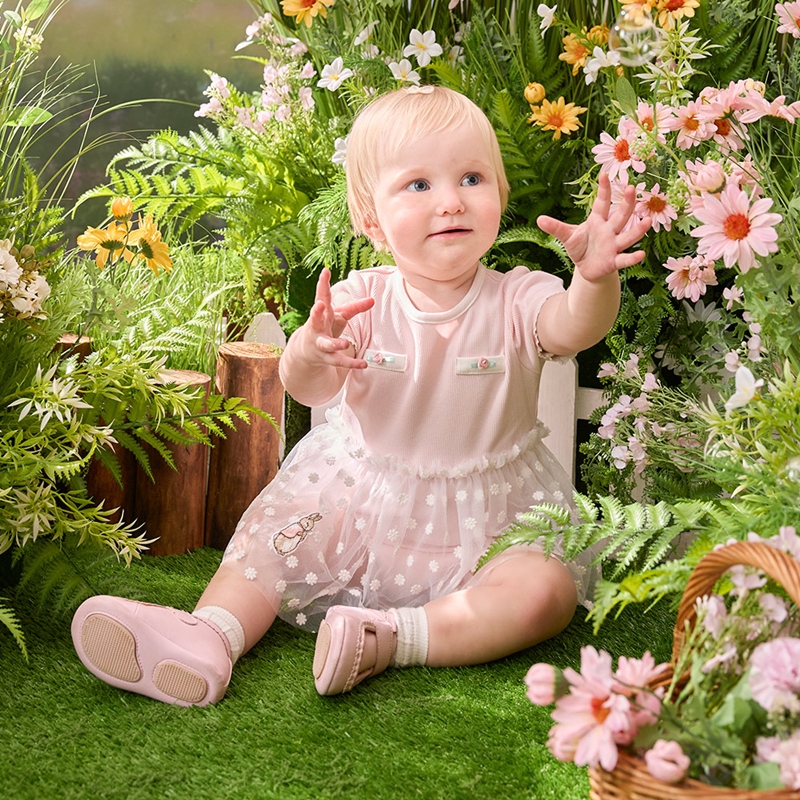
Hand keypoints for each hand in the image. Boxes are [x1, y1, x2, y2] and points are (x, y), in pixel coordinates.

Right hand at [299, 268, 374, 369]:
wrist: (306, 351)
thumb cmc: (324, 328)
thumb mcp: (338, 315)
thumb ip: (355, 307)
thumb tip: (373, 300)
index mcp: (321, 314)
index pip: (322, 296)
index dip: (323, 284)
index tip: (325, 272)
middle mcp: (317, 328)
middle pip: (315, 319)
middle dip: (316, 312)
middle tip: (319, 305)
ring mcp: (320, 343)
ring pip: (326, 344)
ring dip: (335, 343)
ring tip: (344, 342)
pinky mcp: (325, 358)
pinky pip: (339, 361)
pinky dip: (351, 363)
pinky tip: (363, 364)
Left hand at [536, 172, 651, 281]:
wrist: (587, 268)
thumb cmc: (581, 247)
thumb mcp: (567, 236)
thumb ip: (555, 227)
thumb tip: (538, 219)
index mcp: (598, 221)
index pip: (602, 202)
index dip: (603, 189)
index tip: (604, 174)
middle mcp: (609, 230)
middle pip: (620, 215)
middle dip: (626, 203)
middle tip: (631, 188)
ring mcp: (614, 245)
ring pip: (627, 235)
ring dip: (637, 229)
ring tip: (647, 220)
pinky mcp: (614, 261)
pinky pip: (625, 259)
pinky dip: (632, 258)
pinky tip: (642, 254)